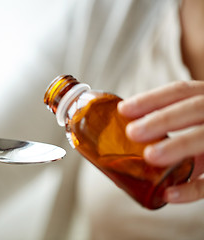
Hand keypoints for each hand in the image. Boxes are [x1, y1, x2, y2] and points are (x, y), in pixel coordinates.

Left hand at [118, 80, 203, 203]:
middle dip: (162, 120)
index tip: (122, 109)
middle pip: (194, 109)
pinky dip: (192, 189)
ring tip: (149, 156)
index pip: (179, 91)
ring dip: (178, 146)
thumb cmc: (201, 136)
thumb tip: (122, 144)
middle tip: (132, 132)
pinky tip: (168, 194)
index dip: (151, 99)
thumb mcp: (193, 123)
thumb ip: (168, 128)